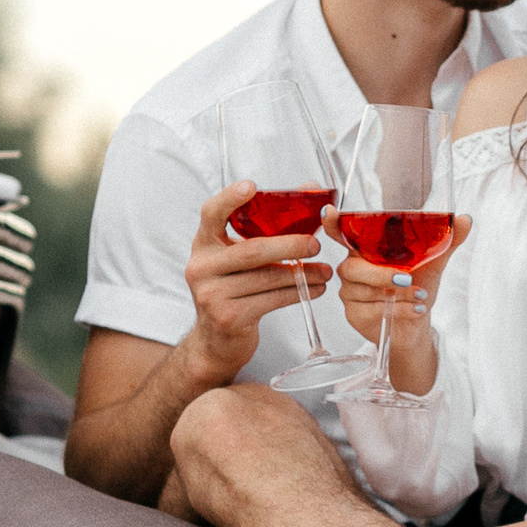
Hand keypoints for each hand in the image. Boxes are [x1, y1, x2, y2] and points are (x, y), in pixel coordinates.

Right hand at [176, 181, 327, 385]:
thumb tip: (310, 189)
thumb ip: (268, 227)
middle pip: (252, 250)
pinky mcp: (228, 317)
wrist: (217, 340)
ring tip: (325, 271)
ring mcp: (211, 294)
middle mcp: (201, 266)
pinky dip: (297, 293)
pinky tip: (315, 289)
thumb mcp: (239, 257)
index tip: (252, 186)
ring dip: (302, 274)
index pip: (211, 214)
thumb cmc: (236, 288)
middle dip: (289, 245)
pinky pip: (270, 300)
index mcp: (203, 243)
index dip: (230, 198)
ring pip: (266, 277)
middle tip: (317, 244)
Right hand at [328, 212, 471, 346]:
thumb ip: (446, 241)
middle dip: (380, 274)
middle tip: (406, 279)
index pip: (340, 232)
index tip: (330, 213)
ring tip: (420, 296)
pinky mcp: (353, 314)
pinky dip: (398, 309)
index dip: (331, 223)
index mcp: (365, 249)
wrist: (417, 322)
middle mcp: (352, 268)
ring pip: (363, 291)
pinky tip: (415, 309)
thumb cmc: (418, 286)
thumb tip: (465, 219)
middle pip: (351, 267)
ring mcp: (349, 292)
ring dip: (396, 295)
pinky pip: (370, 310)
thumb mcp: (433, 262)